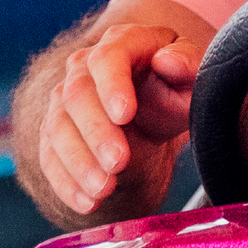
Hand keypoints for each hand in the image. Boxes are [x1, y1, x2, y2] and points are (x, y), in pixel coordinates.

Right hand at [37, 24, 202, 216]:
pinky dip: (66, 183)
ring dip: (78, 163)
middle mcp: (84, 68)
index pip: (108, 59)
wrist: (161, 98)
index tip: (125, 114)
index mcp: (122, 44)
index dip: (112, 86)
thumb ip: (189, 63)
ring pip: (58, 129)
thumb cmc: (181, 81)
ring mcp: (65, 100)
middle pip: (77, 96)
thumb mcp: (196, 71)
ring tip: (104, 189)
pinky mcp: (58, 132)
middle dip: (96, 133)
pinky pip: (51, 158)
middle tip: (119, 163)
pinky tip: (88, 203)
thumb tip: (167, 60)